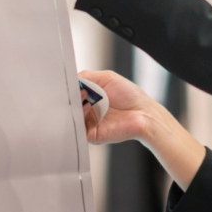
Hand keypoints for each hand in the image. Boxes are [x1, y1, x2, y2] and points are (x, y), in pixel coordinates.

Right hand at [80, 69, 206, 189]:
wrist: (143, 114)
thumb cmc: (129, 95)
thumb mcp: (106, 78)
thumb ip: (86, 77)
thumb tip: (70, 79)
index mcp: (89, 97)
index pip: (71, 92)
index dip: (68, 87)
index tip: (68, 82)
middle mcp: (86, 110)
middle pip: (68, 104)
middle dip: (69, 96)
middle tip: (74, 89)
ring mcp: (88, 123)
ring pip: (70, 116)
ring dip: (73, 106)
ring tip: (82, 97)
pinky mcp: (91, 135)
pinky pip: (77, 129)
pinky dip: (79, 118)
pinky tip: (87, 108)